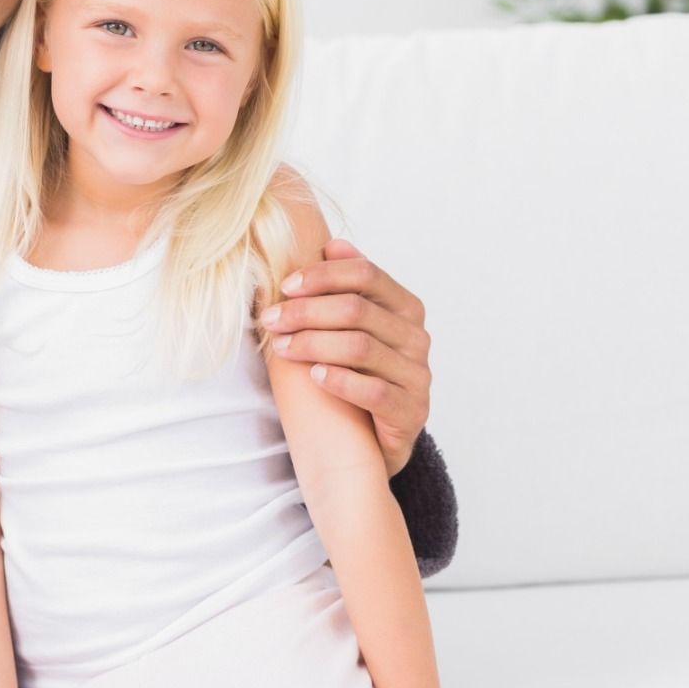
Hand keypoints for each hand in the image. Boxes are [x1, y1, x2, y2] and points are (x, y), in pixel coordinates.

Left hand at [260, 238, 432, 477]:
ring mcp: (417, 376)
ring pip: (361, 347)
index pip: (367, 274)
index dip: (323, 276)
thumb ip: (345, 288)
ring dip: (313, 343)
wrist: (371, 443)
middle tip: (271, 320)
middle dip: (307, 311)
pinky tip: (312, 377)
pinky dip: (339, 380)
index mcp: (405, 307)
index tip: (285, 286)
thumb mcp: (351, 328)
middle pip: (358, 310)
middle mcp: (416, 338)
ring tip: (281, 348)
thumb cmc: (357, 374)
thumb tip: (332, 244)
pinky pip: (374, 391)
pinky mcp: (411, 412)